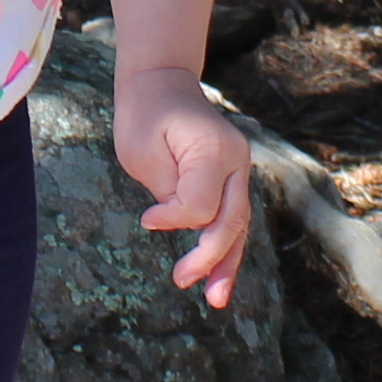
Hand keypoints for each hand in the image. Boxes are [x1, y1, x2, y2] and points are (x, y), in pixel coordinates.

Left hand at [115, 70, 254, 313]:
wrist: (161, 82)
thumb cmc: (145, 114)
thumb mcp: (144, 150)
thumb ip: (168, 190)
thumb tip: (181, 225)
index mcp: (214, 149)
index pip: (201, 204)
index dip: (173, 219)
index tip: (146, 219)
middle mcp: (235, 160)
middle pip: (230, 220)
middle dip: (210, 258)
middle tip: (182, 280)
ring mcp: (237, 169)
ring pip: (238, 225)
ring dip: (227, 263)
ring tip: (217, 299)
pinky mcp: (230, 179)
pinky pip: (231, 218)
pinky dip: (225, 247)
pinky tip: (218, 276)